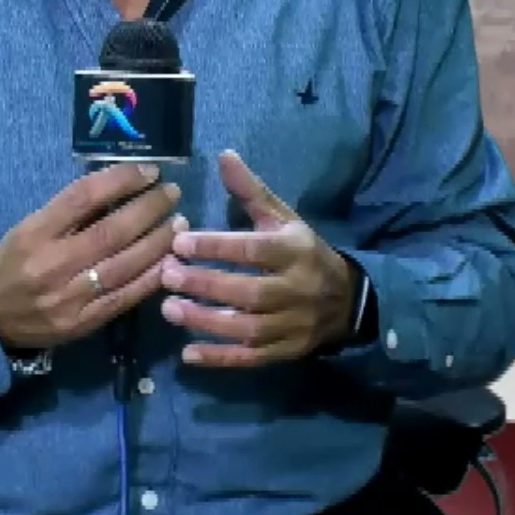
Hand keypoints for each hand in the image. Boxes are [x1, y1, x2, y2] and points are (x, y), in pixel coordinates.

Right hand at [0, 164, 188, 350]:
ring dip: (158, 242)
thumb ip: (68, 214)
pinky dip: (151, 278)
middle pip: (111, 231)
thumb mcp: (28, 230)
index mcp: (34, 233)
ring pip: (124, 265)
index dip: (120, 180)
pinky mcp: (84, 322)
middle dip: (148, 209)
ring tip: (179, 224)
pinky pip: (125, 297)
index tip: (148, 170)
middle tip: (172, 193)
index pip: (83, 197)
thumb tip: (118, 189)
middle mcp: (52, 263)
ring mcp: (70, 296)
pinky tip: (169, 261)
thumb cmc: (11, 264)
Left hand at [159, 150, 358, 366]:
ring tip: (169, 310)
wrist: (347, 300)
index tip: (179, 242)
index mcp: (294, 251)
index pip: (254, 249)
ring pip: (249, 329)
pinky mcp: (286, 352)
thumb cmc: (303, 252)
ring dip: (207, 322)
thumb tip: (223, 155)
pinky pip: (252, 358)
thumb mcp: (282, 218)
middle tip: (167, 275)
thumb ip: (251, 191)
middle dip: (206, 285)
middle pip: (250, 292)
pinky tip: (188, 355)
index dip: (217, 247)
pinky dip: (220, 359)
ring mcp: (292, 325)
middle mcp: (296, 289)